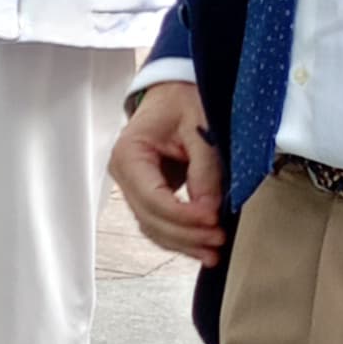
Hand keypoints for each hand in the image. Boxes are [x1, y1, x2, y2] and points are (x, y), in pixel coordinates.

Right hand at [111, 79, 226, 265]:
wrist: (176, 90)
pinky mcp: (148, 193)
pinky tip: (202, 247)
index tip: (213, 218)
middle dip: (186, 234)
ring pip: (153, 228)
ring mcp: (133, 186)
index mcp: (128, 153)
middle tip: (218, 240)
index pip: (151, 197)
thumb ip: (204, 168)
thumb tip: (210, 208)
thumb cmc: (184, 99)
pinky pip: (160, 223)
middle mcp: (124, 174)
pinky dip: (181, 238)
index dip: (182, 214)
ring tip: (213, 253)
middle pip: (150, 218)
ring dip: (183, 244)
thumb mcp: (199, 126)